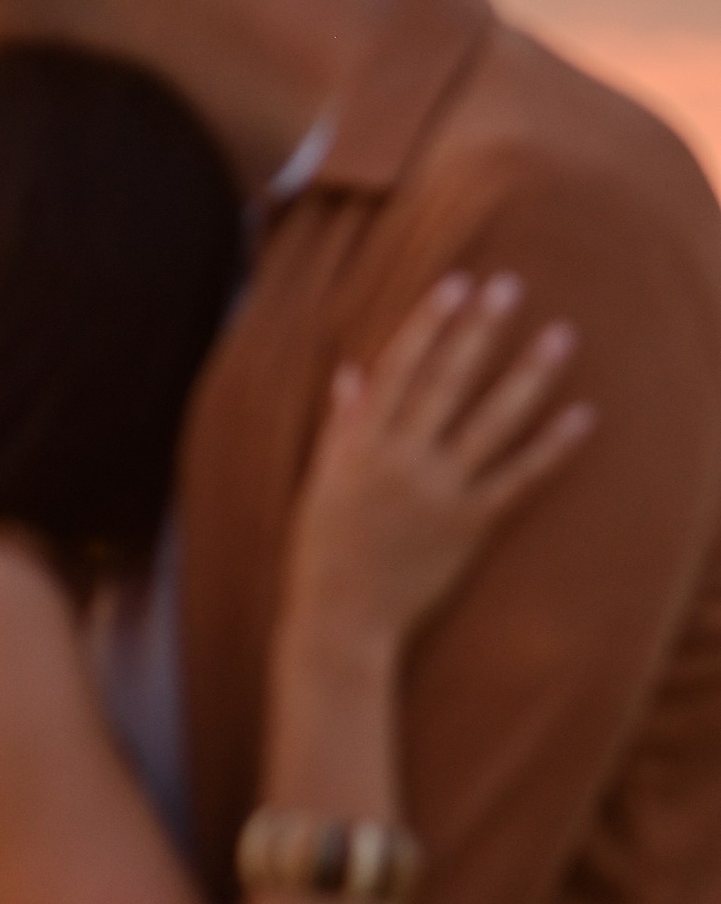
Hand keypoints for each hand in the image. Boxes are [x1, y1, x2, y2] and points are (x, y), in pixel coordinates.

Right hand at [285, 271, 593, 656]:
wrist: (341, 619)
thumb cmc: (323, 549)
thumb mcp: (322, 481)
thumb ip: (341, 426)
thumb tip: (353, 373)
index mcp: (361, 443)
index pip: (399, 367)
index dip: (428, 323)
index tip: (456, 284)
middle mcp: (402, 460)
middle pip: (448, 381)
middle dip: (479, 329)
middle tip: (510, 285)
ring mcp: (439, 492)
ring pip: (492, 421)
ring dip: (529, 374)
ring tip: (560, 335)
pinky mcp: (471, 526)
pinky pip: (519, 479)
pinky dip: (552, 447)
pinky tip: (581, 415)